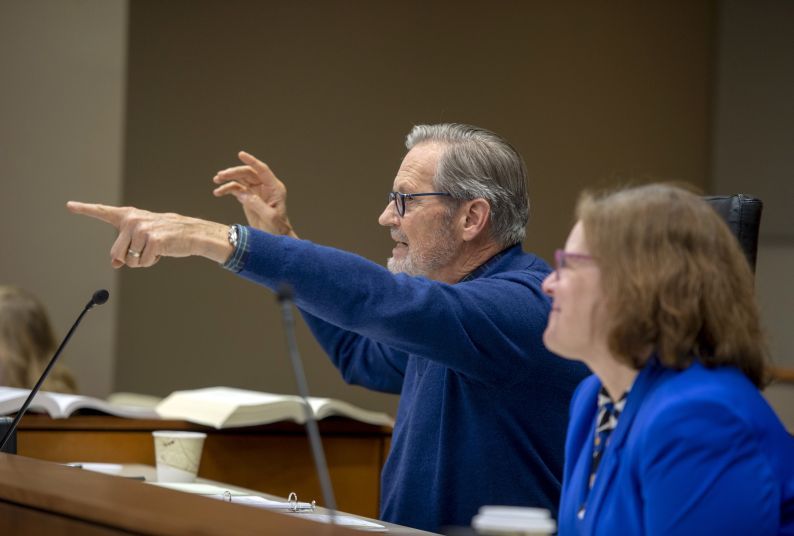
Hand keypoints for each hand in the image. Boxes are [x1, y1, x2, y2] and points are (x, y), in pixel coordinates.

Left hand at [66, 202, 231, 267]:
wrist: (192, 233)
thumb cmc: (167, 236)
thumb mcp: (143, 239)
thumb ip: (126, 247)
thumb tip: (115, 263)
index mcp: (129, 216)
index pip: (104, 211)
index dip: (85, 209)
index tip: (69, 205)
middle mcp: (132, 220)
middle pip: (116, 253)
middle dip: (129, 258)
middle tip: (145, 250)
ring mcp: (142, 229)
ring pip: (129, 260)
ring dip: (142, 260)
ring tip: (156, 248)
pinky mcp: (152, 240)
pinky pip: (143, 262)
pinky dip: (152, 261)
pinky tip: (162, 251)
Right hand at [213, 151, 297, 237]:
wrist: (274, 238)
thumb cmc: (277, 228)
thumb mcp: (269, 217)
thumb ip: (257, 204)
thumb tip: (242, 193)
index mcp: (274, 188)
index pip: (263, 170)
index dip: (252, 161)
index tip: (241, 154)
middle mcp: (265, 187)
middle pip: (248, 173)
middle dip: (234, 172)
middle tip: (221, 176)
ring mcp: (256, 191)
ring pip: (241, 179)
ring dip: (228, 178)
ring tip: (216, 180)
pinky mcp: (248, 198)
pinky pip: (236, 189)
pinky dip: (227, 189)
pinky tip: (218, 192)